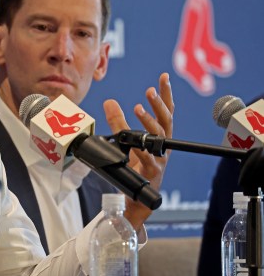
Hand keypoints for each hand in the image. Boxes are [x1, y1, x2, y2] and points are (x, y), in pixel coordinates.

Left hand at [102, 73, 173, 228]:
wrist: (137, 199)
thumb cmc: (134, 168)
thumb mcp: (125, 142)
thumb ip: (118, 122)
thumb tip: (109, 101)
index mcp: (159, 137)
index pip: (166, 112)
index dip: (166, 94)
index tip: (164, 76)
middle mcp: (162, 146)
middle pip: (165, 121)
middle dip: (159, 104)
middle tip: (149, 91)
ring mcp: (159, 159)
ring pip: (157, 138)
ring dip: (148, 122)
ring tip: (137, 108)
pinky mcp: (151, 172)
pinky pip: (147, 159)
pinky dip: (141, 149)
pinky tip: (135, 142)